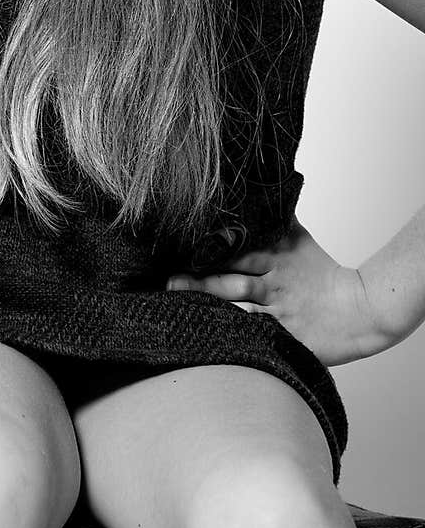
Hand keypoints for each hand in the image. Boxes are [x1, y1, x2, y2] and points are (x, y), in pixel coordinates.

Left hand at [164, 215, 390, 366]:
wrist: (359, 309)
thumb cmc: (323, 273)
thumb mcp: (298, 241)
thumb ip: (274, 219)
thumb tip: (255, 190)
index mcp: (276, 257)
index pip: (237, 252)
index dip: (209, 253)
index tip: (180, 251)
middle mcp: (275, 284)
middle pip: (232, 282)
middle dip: (199, 282)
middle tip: (168, 281)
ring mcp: (279, 312)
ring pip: (239, 310)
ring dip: (209, 309)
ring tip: (178, 306)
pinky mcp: (284, 337)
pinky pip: (254, 335)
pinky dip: (233, 334)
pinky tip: (207, 336)